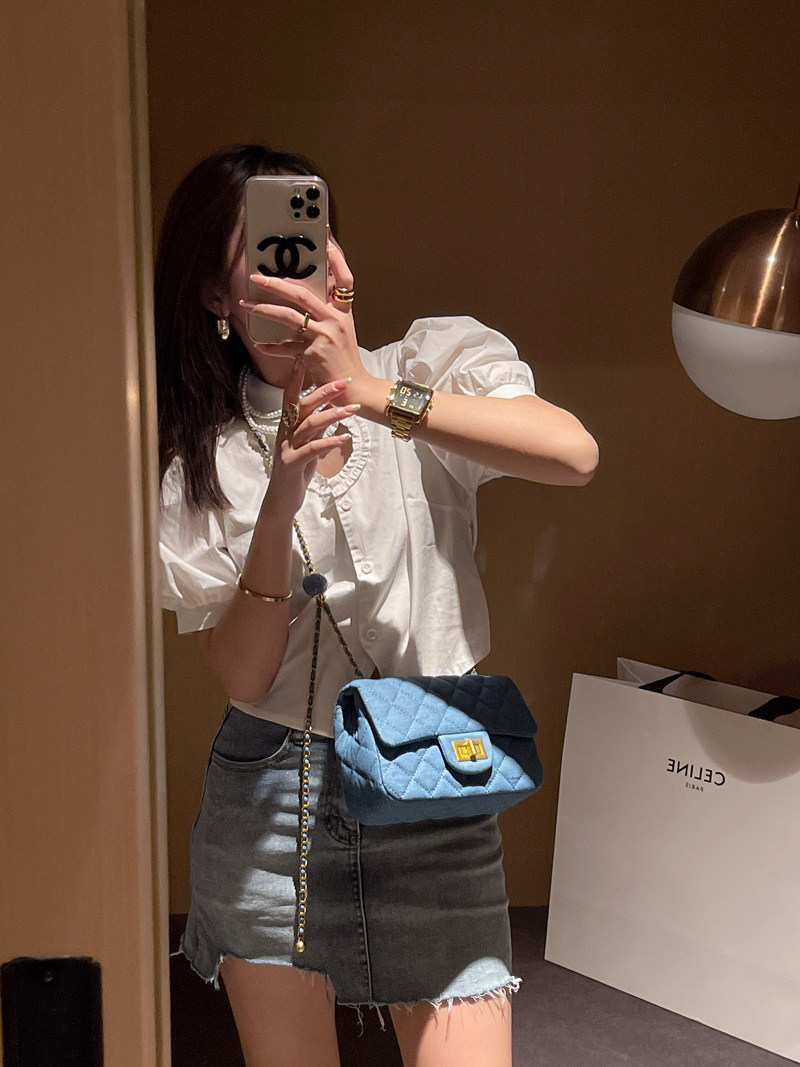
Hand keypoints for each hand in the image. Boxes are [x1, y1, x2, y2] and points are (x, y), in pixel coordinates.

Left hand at [240, 239, 369, 398]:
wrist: (354, 387)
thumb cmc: (343, 360)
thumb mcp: (339, 332)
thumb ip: (323, 316)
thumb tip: (297, 301)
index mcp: (343, 312)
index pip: (345, 280)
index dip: (337, 260)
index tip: (326, 243)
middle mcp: (336, 320)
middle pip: (303, 294)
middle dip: (276, 283)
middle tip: (257, 277)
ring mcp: (325, 335)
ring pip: (290, 316)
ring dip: (264, 309)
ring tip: (247, 305)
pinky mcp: (315, 353)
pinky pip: (286, 347)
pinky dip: (271, 346)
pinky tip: (260, 344)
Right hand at [264, 360, 358, 519]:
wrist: (283, 500)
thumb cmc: (296, 471)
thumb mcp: (308, 445)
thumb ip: (317, 428)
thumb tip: (331, 411)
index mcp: (287, 426)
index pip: (292, 397)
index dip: (298, 378)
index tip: (307, 358)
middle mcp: (285, 433)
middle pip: (303, 406)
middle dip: (324, 392)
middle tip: (344, 381)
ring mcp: (287, 448)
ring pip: (309, 425)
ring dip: (332, 414)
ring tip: (352, 409)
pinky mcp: (292, 464)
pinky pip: (312, 449)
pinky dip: (329, 441)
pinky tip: (345, 437)